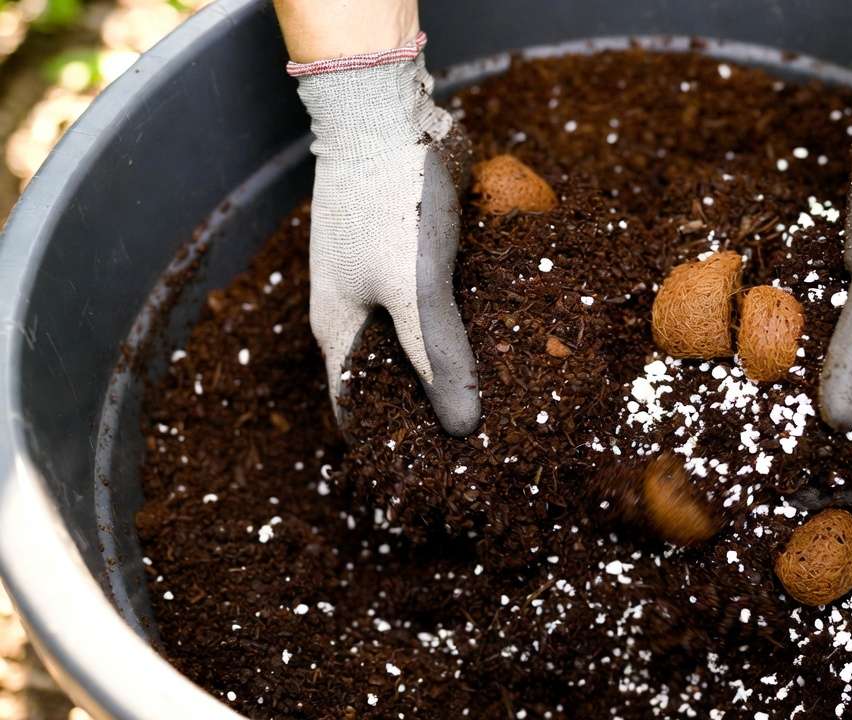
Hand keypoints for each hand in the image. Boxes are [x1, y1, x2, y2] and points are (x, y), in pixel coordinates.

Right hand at [292, 34, 480, 434]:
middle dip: (433, 408)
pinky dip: (468, 323)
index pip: (358, 409)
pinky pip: (442, 302)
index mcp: (341, 330)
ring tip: (506, 397)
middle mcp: (358, 311)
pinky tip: (509, 337)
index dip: (393, 443)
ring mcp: (384, 279)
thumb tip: (463, 428)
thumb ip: (440, 357)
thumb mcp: (415, 290)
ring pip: (421, 339)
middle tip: (488, 441)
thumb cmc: (389, 202)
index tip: (436, 475)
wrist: (387, 112)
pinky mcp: (415, 251)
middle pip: (393, 377)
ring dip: (456, 365)